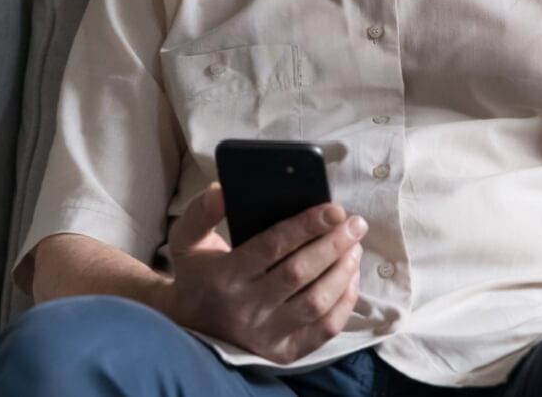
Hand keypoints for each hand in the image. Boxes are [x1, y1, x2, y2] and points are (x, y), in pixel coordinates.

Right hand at [163, 184, 365, 364]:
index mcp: (225, 275)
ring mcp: (266, 334)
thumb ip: (200, 212)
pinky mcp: (283, 352)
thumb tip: (221, 189)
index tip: (334, 209)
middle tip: (356, 224)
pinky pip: (324, 330)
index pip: (272, 246)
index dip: (307, 226)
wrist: (189, 328)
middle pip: (300, 273)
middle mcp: (246, 308)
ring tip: (354, 247)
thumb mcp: (185, 240)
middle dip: (334, 244)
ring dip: (343, 272)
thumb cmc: (196, 275)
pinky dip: (345, 303)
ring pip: (316, 302)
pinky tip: (350, 277)